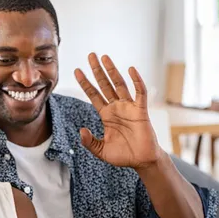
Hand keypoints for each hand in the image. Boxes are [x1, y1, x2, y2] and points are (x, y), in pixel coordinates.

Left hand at [74, 53, 162, 168]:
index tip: (77, 71)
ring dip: (112, 70)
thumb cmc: (123, 155)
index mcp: (106, 115)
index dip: (85, 83)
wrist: (141, 161)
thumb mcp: (100, 150)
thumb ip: (89, 141)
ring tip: (104, 57)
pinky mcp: (141, 111)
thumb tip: (81, 130)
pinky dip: (136, 81)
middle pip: (105, 84)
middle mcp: (117, 107)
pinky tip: (131, 70)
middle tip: (90, 55)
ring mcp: (129, 107)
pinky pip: (139, 93)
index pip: (93, 95)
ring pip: (119, 84)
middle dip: (97, 70)